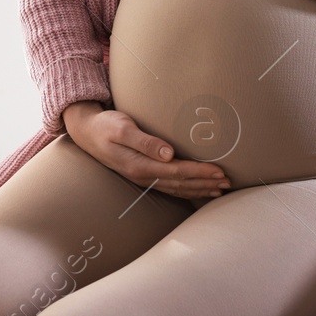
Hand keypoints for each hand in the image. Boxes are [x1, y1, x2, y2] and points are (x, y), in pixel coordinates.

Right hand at [62, 101, 230, 199]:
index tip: (219, 171)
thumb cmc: (105, 125)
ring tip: (220, 188)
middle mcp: (143, 176)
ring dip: (199, 189)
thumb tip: (168, 154)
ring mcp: (142, 178)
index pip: (177, 171)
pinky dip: (187, 189)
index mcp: (140, 165)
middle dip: (205, 183)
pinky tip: (198, 188)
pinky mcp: (143, 175)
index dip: (200, 172)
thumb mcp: (122, 128)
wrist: (86, 132)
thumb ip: (145, 141)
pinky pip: (170, 187)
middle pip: (181, 184)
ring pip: (177, 188)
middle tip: (228, 182)